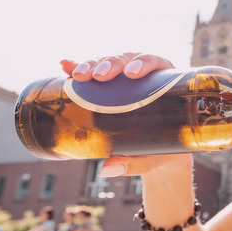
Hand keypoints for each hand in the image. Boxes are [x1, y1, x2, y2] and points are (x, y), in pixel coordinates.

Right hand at [59, 53, 188, 177]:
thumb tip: (106, 170)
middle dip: (111, 64)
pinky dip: (77, 67)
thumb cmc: (163, 152)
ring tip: (78, 75)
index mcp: (166, 81)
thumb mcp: (153, 158)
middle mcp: (145, 74)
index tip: (131, 74)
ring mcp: (124, 78)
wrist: (159, 154)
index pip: (155, 62)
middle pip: (127, 60)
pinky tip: (65, 65)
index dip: (143, 62)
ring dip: (92, 64)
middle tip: (99, 76)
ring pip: (107, 63)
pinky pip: (92, 73)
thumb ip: (135, 163)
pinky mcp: (107, 85)